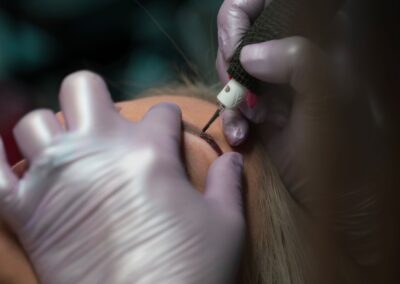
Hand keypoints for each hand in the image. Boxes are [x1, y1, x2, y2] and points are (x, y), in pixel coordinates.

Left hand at [0, 71, 244, 283]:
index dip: (168, 121)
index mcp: (149, 152)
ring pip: (36, 122)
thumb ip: (229, 183)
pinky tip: (7, 156)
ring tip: (69, 152)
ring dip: (53, 130)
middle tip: (110, 128)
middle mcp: (98, 151)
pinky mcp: (26, 212)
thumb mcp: (226, 226)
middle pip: (83, 88)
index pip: (161, 113)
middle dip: (98, 101)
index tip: (168, 131)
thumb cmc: (189, 271)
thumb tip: (234, 158)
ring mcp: (55, 178)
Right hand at [217, 0, 383, 266]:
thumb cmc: (342, 150)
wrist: (338, 201)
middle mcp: (292, 55)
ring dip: (231, 96)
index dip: (241, 20)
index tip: (236, 50)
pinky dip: (231, 118)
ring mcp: (275, 83)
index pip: (263, 5)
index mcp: (316, 40)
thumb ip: (299, 61)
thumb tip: (248, 55)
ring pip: (232, 70)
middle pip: (241, 36)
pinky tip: (240, 137)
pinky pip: (233, 101)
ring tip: (245, 123)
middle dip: (232, 65)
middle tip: (240, 93)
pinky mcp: (261, 109)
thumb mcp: (329, 100)